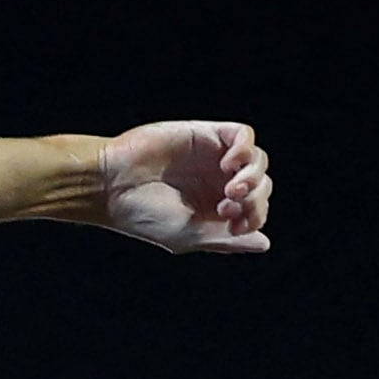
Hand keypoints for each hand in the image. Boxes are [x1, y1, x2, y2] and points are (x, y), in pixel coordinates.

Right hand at [94, 121, 271, 253]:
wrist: (114, 184)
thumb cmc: (144, 216)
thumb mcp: (188, 236)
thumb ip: (226, 240)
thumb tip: (264, 244)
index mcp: (215, 210)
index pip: (256, 210)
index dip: (254, 216)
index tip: (232, 223)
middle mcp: (218, 183)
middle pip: (262, 186)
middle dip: (254, 199)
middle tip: (226, 206)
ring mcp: (215, 158)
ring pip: (258, 160)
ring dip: (253, 176)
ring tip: (232, 188)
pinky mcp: (208, 134)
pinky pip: (244, 135)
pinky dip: (245, 149)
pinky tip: (229, 164)